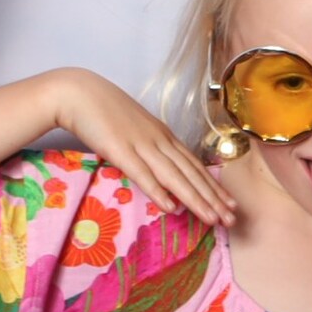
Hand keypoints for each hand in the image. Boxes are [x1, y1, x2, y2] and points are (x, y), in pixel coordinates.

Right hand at [55, 70, 233, 228]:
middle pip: (190, 173)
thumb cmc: (104, 110)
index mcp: (163, 134)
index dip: (213, 186)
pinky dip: (158, 191)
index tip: (230, 204)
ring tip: (213, 219)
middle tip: (232, 220)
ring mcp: (141, 144)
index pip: (194, 165)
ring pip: (174, 176)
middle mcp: (158, 140)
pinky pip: (142, 174)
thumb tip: (160, 171)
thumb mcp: (135, 128)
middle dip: (213, 198)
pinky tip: (171, 208)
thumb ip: (149, 147)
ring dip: (196, 199)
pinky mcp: (120, 150)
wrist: (79, 92)